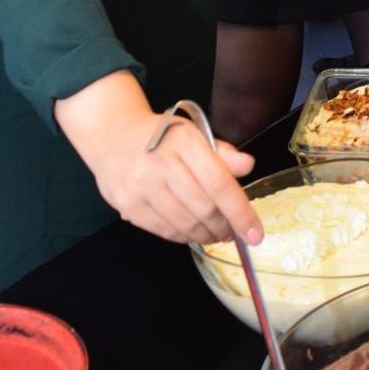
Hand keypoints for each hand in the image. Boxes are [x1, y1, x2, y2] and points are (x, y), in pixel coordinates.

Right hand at [55, 73, 261, 246]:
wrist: (113, 136)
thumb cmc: (160, 136)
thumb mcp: (194, 133)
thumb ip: (221, 152)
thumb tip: (247, 166)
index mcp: (183, 141)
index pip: (219, 184)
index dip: (240, 212)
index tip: (255, 234)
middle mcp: (160, 164)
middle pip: (203, 208)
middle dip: (225, 226)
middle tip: (234, 232)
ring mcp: (140, 187)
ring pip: (184, 223)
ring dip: (206, 235)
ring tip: (216, 233)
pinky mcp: (127, 205)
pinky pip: (164, 230)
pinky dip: (184, 236)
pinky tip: (193, 232)